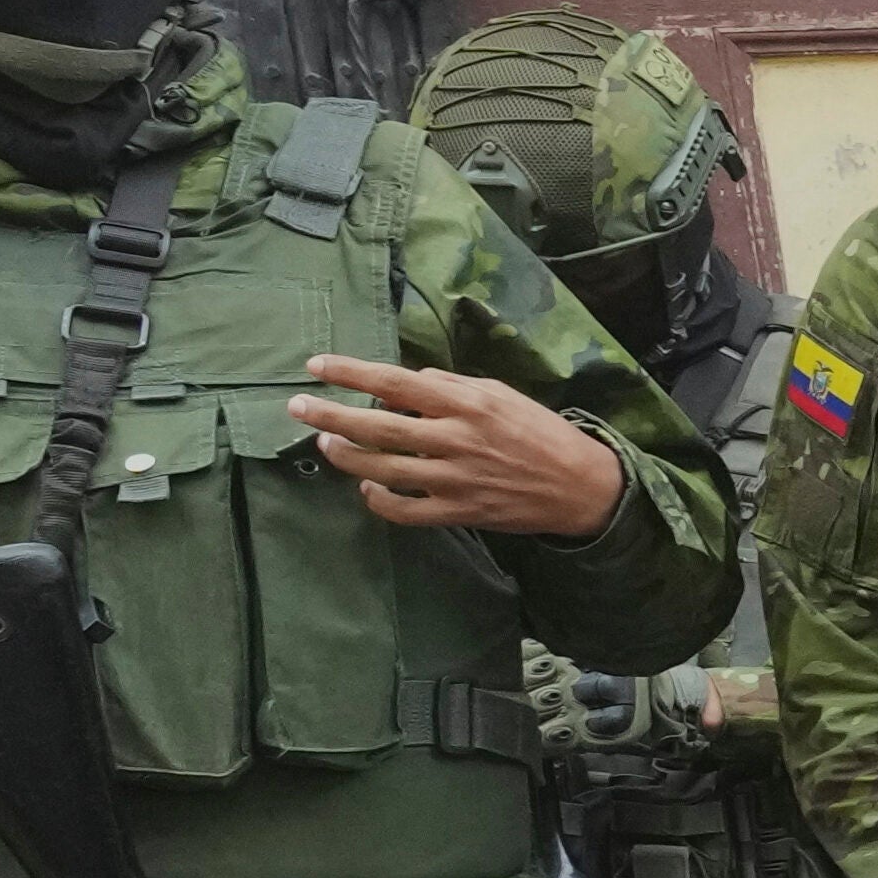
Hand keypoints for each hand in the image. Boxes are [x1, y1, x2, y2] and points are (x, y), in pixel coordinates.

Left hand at [303, 357, 631, 538]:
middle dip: (329, 416)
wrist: (580, 487)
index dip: (351, 374)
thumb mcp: (501, 394)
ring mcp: (455, 480)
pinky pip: (404, 510)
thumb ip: (450, 386)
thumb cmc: (539, 433)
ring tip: (326, 444)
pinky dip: (378, 500)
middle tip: (297, 406)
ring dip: (346, 456)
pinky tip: (367, 487)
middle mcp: (456, 440)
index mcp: (467, 404)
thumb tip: (403, 385)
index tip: (316, 366)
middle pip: (377, 427)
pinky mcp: (459, 512)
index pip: (395, 382)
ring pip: (383, 469)